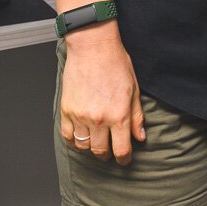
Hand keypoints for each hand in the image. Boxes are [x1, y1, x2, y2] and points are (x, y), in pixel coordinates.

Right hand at [59, 25, 145, 163]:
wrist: (93, 46)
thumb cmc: (115, 63)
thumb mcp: (133, 89)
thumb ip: (137, 117)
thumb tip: (139, 137)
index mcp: (118, 115)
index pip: (121, 150)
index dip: (124, 159)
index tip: (124, 159)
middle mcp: (99, 119)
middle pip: (101, 152)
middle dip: (107, 154)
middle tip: (110, 149)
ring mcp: (80, 116)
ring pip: (84, 147)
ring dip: (91, 148)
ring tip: (96, 141)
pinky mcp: (67, 110)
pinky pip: (67, 136)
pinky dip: (74, 141)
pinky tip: (80, 136)